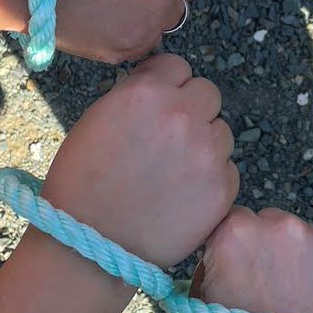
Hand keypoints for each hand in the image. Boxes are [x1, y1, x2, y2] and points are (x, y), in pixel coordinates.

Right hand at [41, 54, 237, 267]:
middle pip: (208, 93)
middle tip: (170, 139)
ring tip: (172, 172)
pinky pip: (228, 169)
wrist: (91, 246)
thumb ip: (138, 95)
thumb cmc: (83, 183)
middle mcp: (182, 115)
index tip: (161, 103)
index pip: (179, 67)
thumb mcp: (99, 118)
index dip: (169, 84)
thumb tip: (164, 85)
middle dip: (192, 110)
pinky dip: (211, 179)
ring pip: (222, 131)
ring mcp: (206, 152)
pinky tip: (182, 194)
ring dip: (204, 144)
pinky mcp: (222, 187)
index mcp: (147, 93)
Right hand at [185, 207, 312, 312]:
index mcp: (237, 231)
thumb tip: (221, 254)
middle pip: (275, 222)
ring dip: (308, 258)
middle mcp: (282, 226)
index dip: (241, 244)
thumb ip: (209, 265)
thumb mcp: (197, 306)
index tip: (245, 265)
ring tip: (304, 300)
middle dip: (274, 246)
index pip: (238, 219)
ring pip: (312, 238)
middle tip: (276, 284)